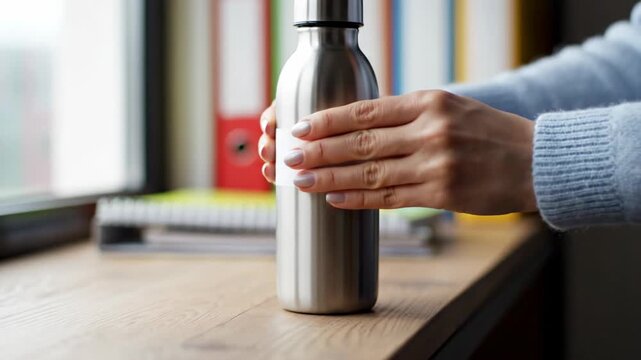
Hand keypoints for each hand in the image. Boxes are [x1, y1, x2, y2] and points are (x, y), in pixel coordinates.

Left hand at [258, 91, 536, 214]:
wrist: (534, 160)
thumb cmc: (487, 132)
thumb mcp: (448, 107)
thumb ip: (406, 115)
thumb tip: (358, 127)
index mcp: (427, 102)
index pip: (365, 112)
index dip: (327, 121)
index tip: (300, 128)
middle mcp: (428, 131)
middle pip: (360, 143)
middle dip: (319, 151)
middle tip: (289, 157)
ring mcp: (434, 164)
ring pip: (370, 173)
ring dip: (331, 178)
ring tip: (302, 181)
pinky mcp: (441, 194)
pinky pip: (390, 198)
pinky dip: (359, 199)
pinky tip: (335, 199)